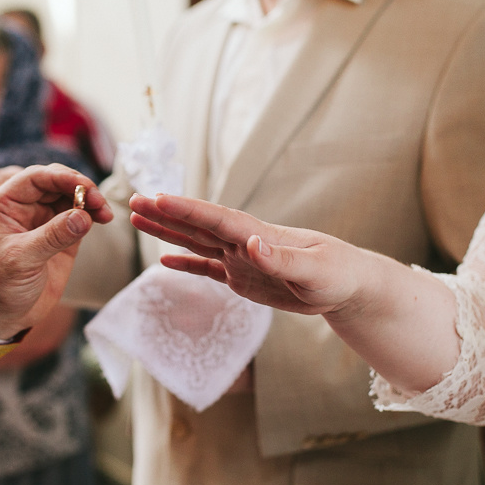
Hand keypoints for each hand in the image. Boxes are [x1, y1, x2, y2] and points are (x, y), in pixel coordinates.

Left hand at [0, 164, 112, 338]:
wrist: (8, 315)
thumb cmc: (1, 286)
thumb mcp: (22, 259)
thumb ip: (52, 236)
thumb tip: (83, 215)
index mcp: (4, 204)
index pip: (35, 178)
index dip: (61, 177)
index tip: (84, 186)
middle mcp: (24, 206)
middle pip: (56, 182)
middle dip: (80, 187)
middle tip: (98, 201)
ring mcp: (44, 219)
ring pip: (71, 196)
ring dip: (90, 200)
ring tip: (105, 213)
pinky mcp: (62, 234)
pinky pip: (81, 214)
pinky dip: (93, 213)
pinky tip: (104, 218)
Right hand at [128, 193, 365, 316]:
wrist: (350, 286)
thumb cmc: (339, 274)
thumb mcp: (315, 270)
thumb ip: (280, 259)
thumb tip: (250, 245)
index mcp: (260, 235)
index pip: (216, 219)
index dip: (187, 209)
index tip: (158, 198)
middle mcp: (244, 242)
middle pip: (197, 224)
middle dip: (166, 213)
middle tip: (133, 200)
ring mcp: (241, 259)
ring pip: (196, 242)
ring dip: (168, 231)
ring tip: (138, 219)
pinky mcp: (243, 278)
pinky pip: (207, 269)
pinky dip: (186, 264)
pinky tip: (163, 261)